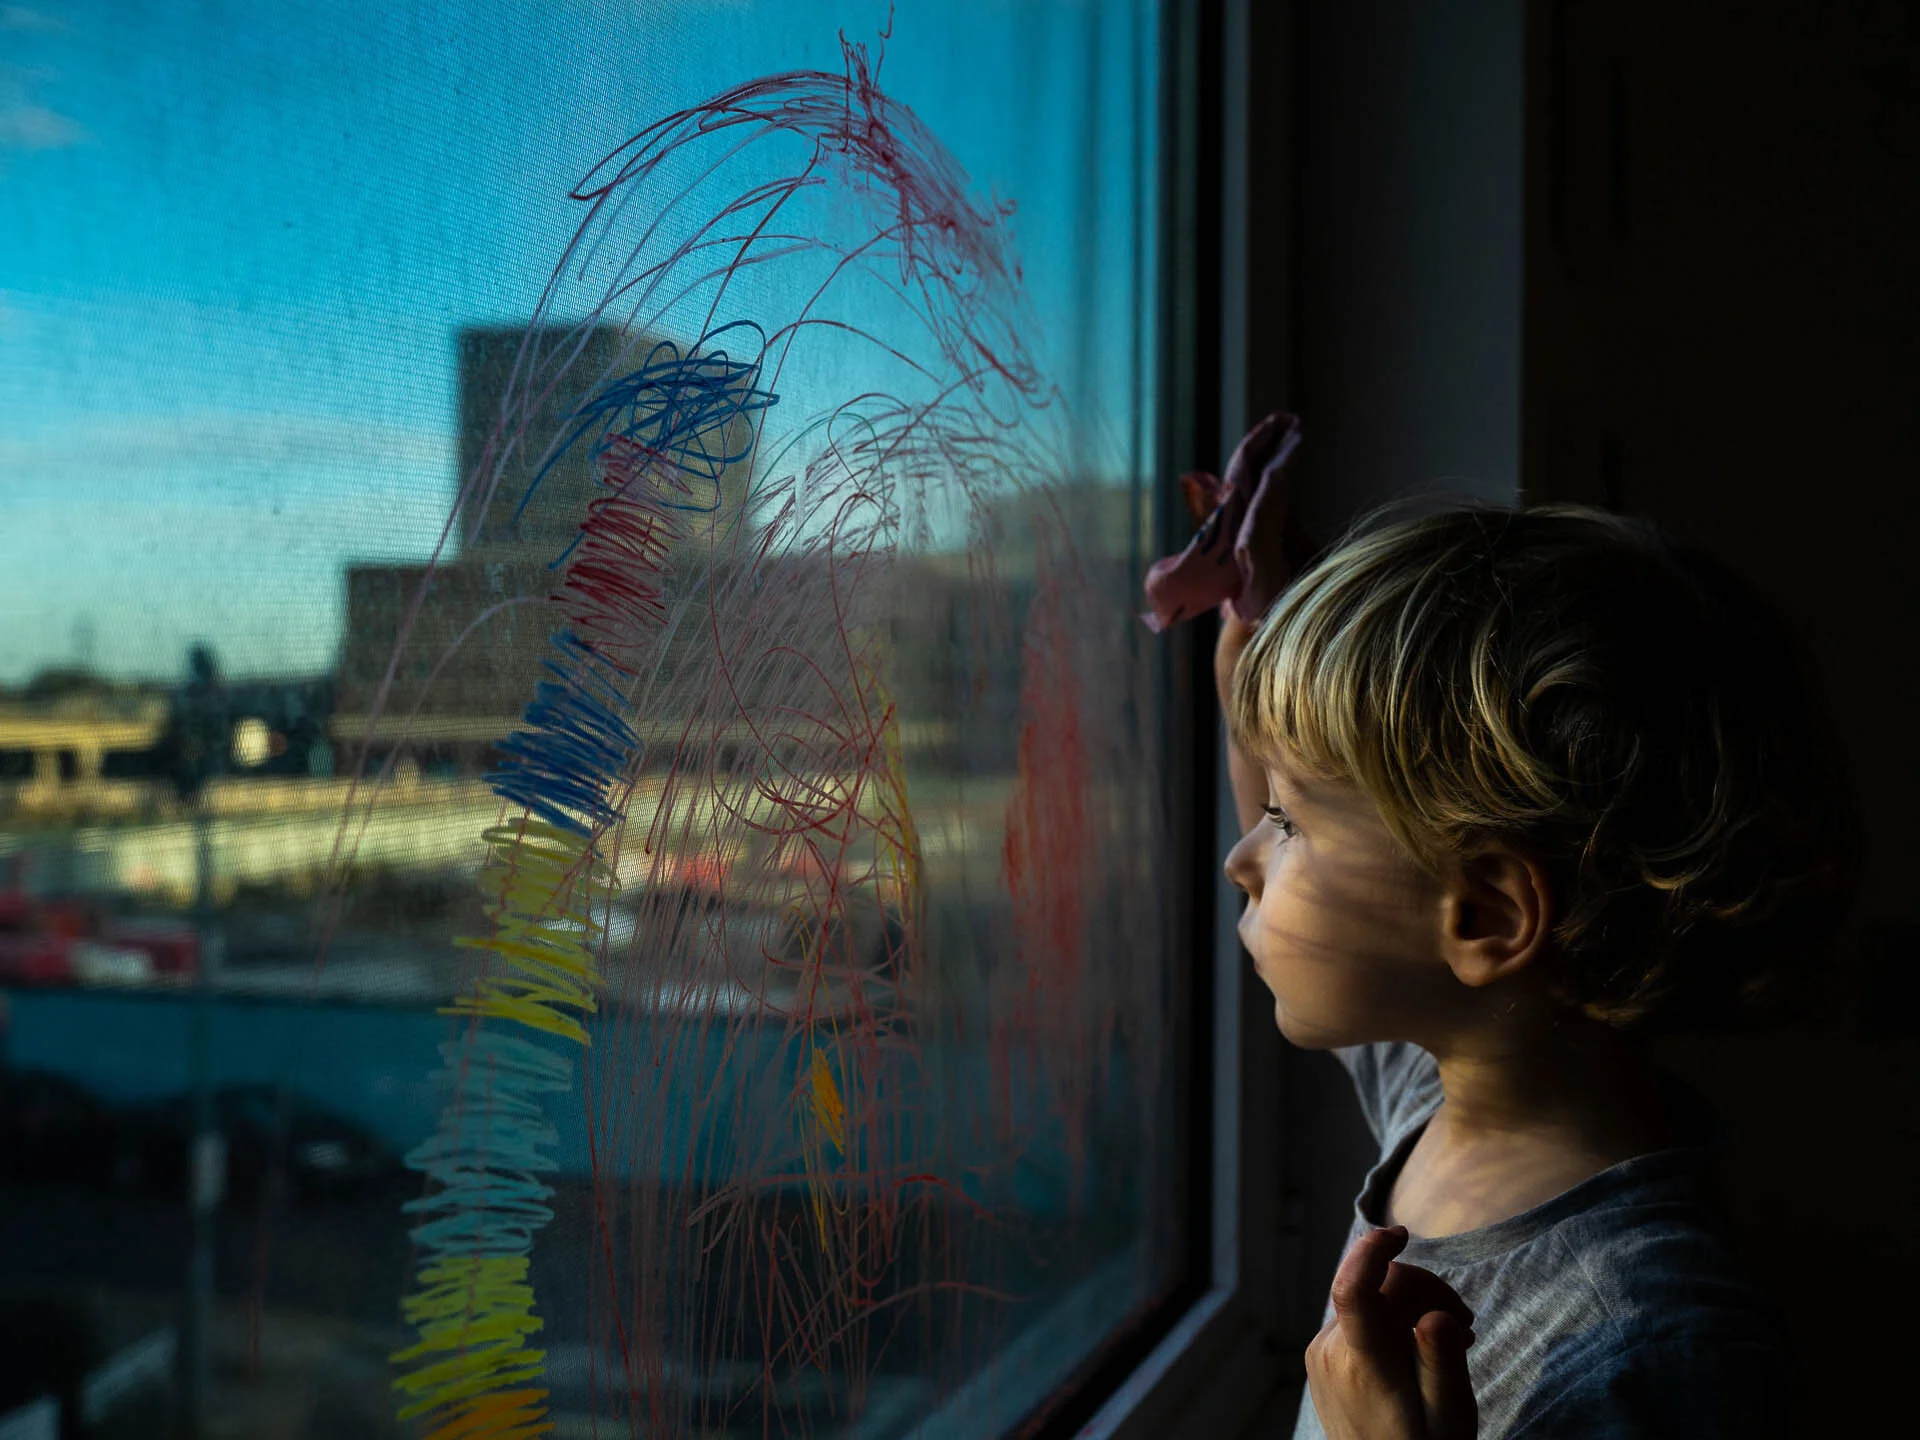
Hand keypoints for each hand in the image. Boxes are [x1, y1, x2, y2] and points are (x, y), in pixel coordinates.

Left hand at [1305, 1226, 1478, 1439]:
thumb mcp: (1448, 1415)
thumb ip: (1442, 1363)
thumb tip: (1438, 1314)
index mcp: (1363, 1363)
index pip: (1352, 1289)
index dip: (1372, 1250)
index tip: (1401, 1232)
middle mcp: (1331, 1350)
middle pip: (1378, 1286)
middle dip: (1426, 1288)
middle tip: (1467, 1322)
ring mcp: (1321, 1352)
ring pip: (1369, 1298)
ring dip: (1411, 1304)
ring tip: (1452, 1338)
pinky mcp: (1322, 1355)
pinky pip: (1357, 1317)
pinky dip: (1390, 1319)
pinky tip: (1418, 1344)